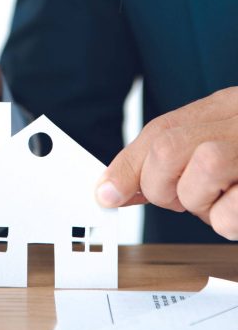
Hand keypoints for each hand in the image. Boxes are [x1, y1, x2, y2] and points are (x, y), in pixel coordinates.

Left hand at [96, 87, 237, 239]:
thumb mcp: (218, 145)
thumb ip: (170, 161)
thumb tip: (113, 189)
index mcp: (223, 108)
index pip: (159, 130)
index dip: (126, 166)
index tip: (106, 193)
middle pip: (167, 147)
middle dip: (160, 185)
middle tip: (180, 200)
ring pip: (202, 168)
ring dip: (198, 202)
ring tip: (218, 203)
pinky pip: (230, 212)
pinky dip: (225, 221)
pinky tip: (237, 213)